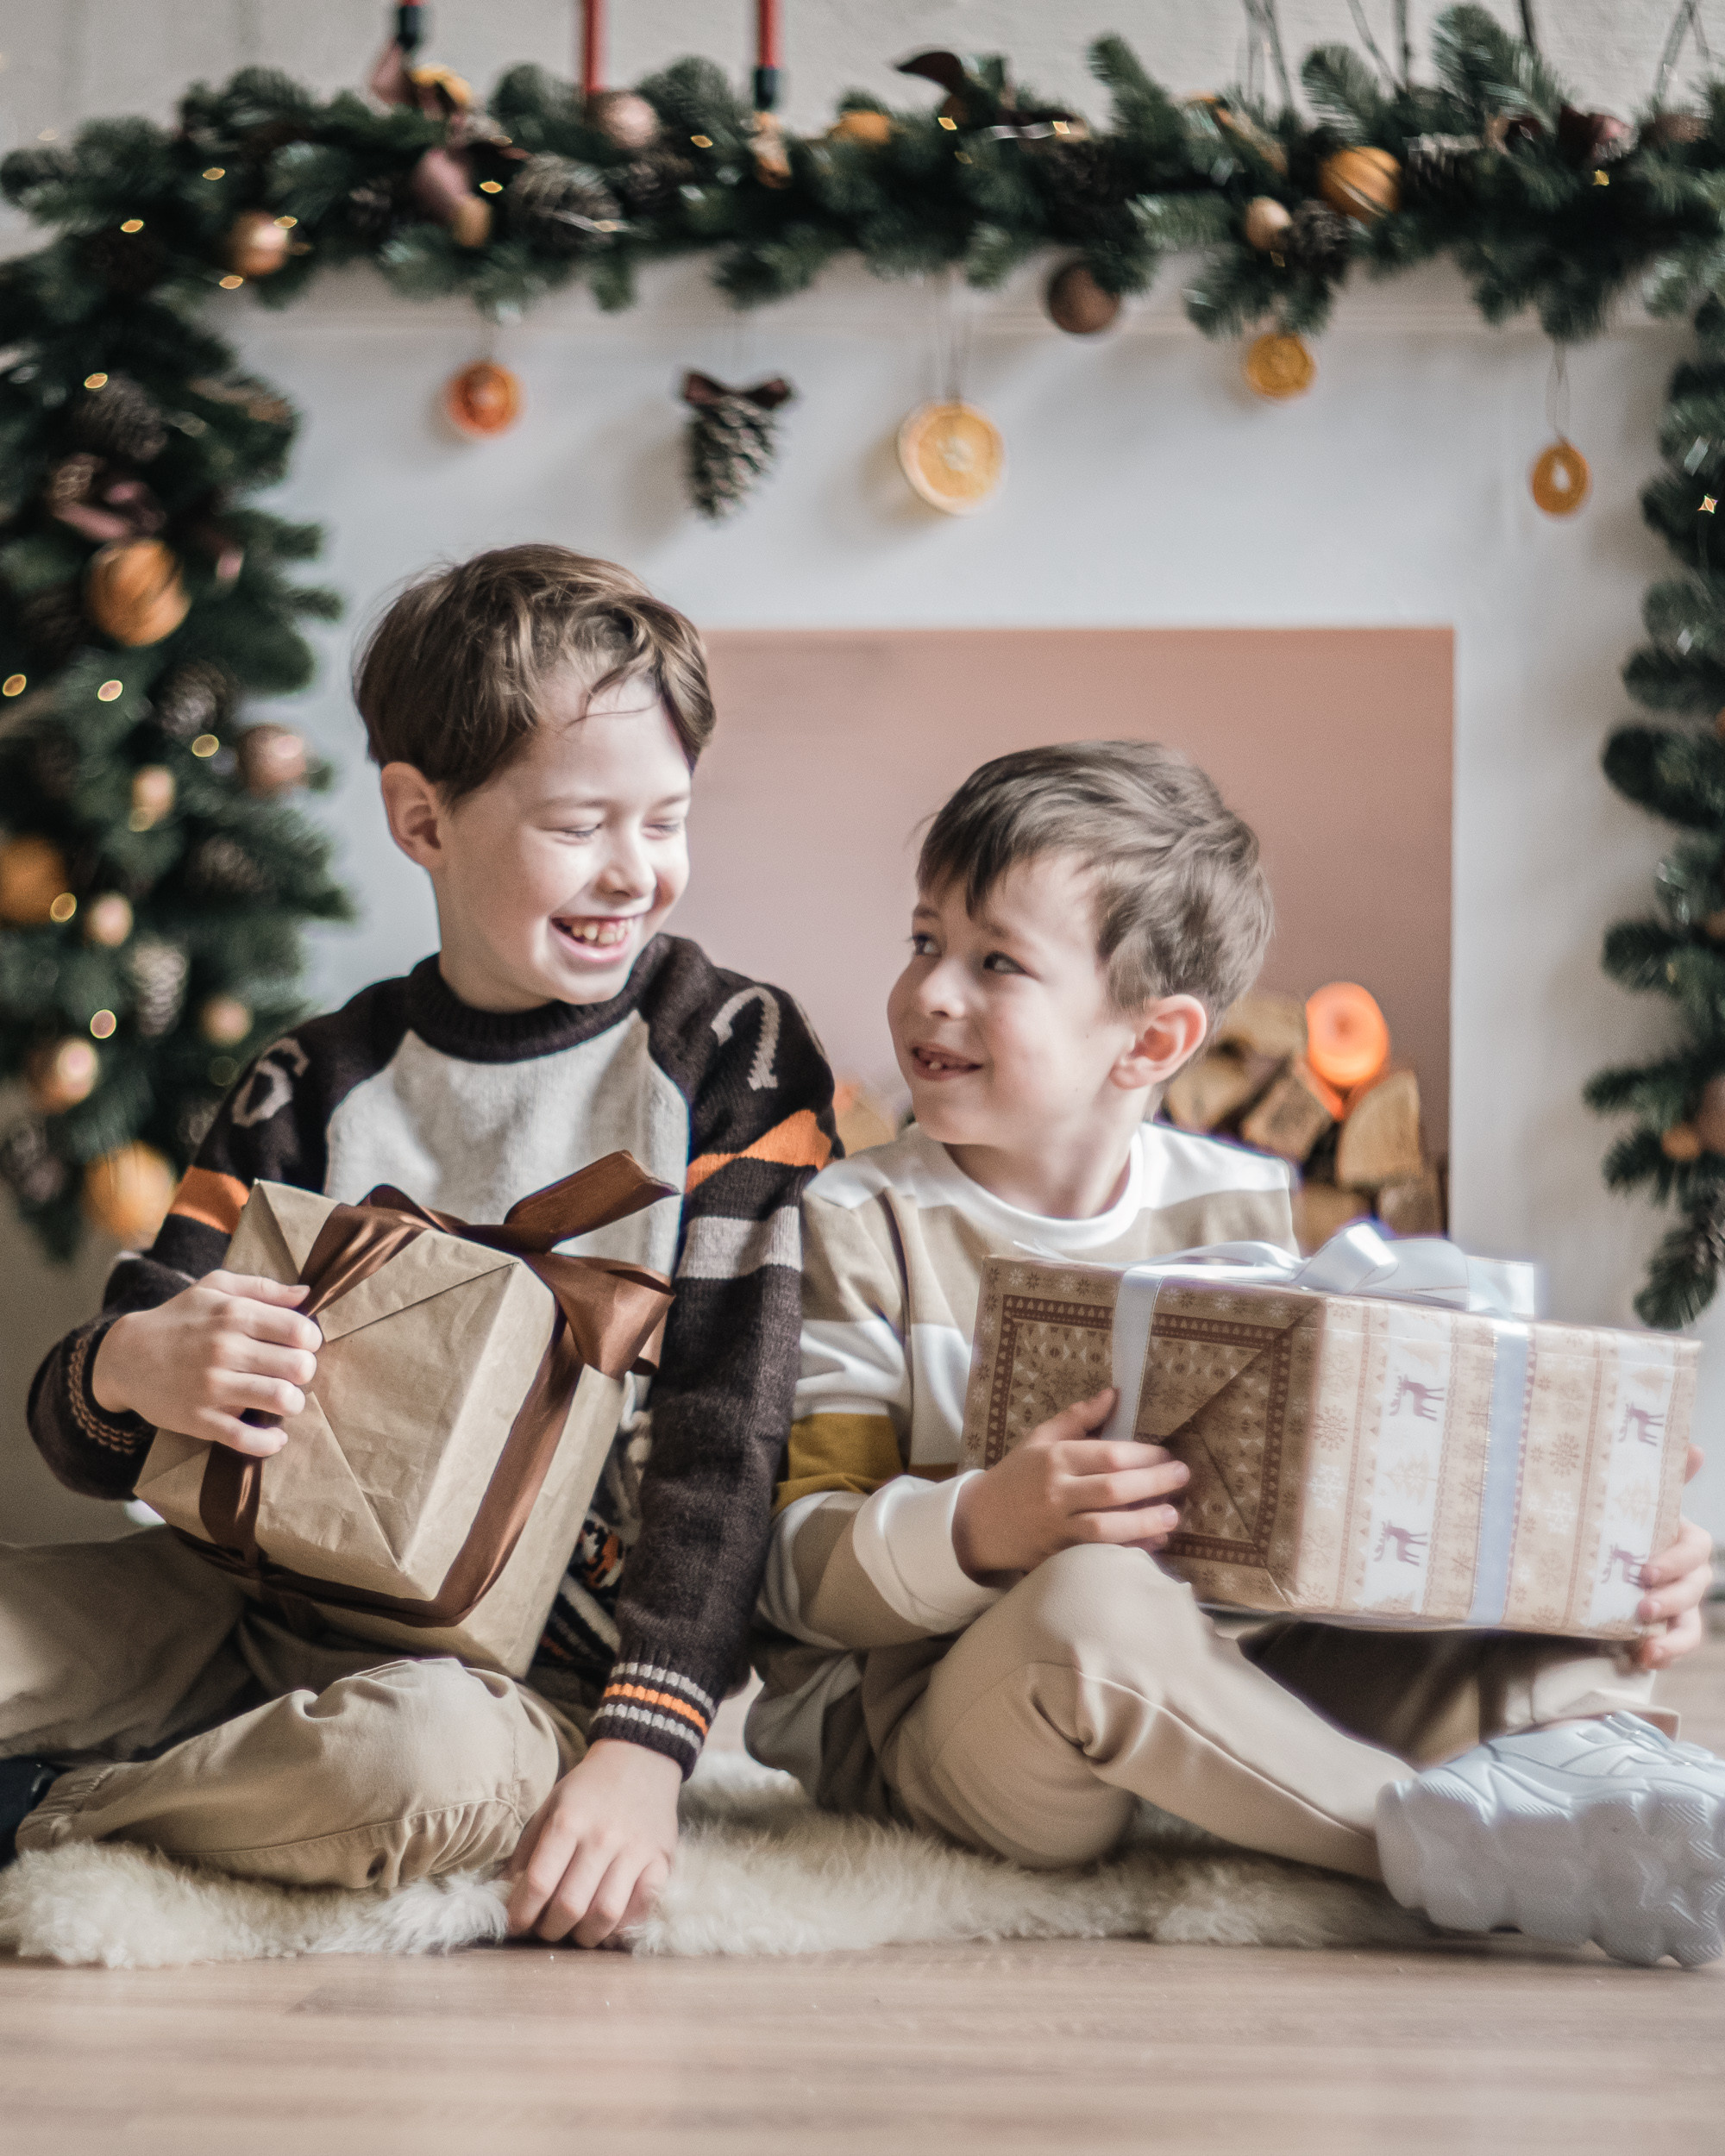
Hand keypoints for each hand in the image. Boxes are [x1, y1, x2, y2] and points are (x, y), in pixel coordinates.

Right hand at [90, 1271, 320, 1454]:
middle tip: (293, 1374)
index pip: (300, 1330)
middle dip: (305, 1373)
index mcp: (234, 1315)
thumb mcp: (215, 1288)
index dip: (311, 1341)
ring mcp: (212, 1387)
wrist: (124, 1357)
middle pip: (299, 1366)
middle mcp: (225, 1349)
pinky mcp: (199, 1419)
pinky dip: (270, 1442)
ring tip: (285, 1400)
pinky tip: (275, 1436)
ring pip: (281, 1400)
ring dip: (293, 1404)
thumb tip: (308, 1293)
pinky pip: (247, 1438)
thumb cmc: (178, 1319)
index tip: (301, 1346)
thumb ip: (264, 1287)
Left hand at [504, 1738, 681, 1946]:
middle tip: (546, 1929)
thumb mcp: (549, 1807)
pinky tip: (610, 1922)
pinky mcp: (662, 1860)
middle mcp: (602, 1837)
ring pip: (606, 1914)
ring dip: (585, 1936)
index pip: (539, 1884)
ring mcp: (635, 1850)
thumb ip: (527, 1852)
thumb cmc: (588, 1789)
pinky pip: (643, 1907)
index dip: (521, 1914)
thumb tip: (503, 1895)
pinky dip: (624, 1925)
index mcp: (568, 1821)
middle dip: (550, 1930)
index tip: (515, 1924)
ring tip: (576, 1931)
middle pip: (570, 1906)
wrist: (641, 1760)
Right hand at [951, 1386, 1189, 1581]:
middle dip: (1153, 1483)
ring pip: (1106, 1526)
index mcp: (1055, 1458)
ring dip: (1145, 1521)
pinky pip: (1099, 1553)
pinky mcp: (1059, 1554)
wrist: (980, 1522)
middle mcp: (1056, 1492)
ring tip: (1174, 1515)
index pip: (1107, 1454)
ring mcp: (1057, 1527)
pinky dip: (1129, 1548)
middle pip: (1112, 1489)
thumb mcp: (1040, 1438)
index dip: (1143, 1455)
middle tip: (1182, 1477)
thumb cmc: (1017, 1475)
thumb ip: (1078, 1417)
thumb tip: (1114, 1394)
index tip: (1166, 1454)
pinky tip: (1154, 1543)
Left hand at [1632, 1444, 1714, 1670]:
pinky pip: (1676, 1644)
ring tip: (1647, 1643)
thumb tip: (1697, 1447)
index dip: (1675, 1560)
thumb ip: (1661, 1477)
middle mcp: (1686, 1571)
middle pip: (1695, 1586)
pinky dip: (1666, 1653)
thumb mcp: (1629, 1503)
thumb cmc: (1618, 1526)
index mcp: (1679, 1537)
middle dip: (1671, 1596)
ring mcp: (1679, 1602)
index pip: (1695, 1547)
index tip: (1645, 1571)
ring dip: (1673, 1634)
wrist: (1590, 1565)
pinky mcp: (1665, 1628)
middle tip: (1640, 1603)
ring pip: (1691, 1622)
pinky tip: (1646, 1658)